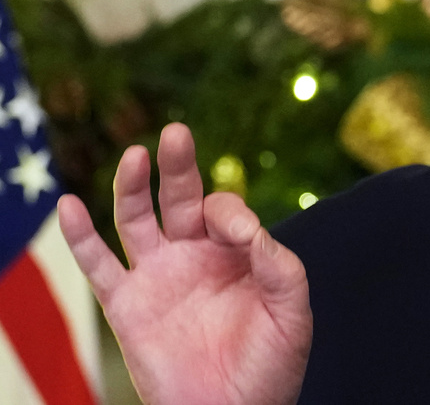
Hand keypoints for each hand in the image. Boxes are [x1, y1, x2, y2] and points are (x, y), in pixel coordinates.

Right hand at [58, 124, 312, 404]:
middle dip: (179, 165)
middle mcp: (195, 254)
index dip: (232, 214)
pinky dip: (79, 236)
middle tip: (177, 133)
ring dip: (134, 186)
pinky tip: (69, 205)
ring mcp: (159, 276)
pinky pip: (97, 265)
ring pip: (138, 219)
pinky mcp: (127, 304)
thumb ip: (279, 265)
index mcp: (237, 252)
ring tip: (136, 156)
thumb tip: (248, 226)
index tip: (242, 237)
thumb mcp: (291, 311)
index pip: (226, 210)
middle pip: (182, 197)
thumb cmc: (270, 366)